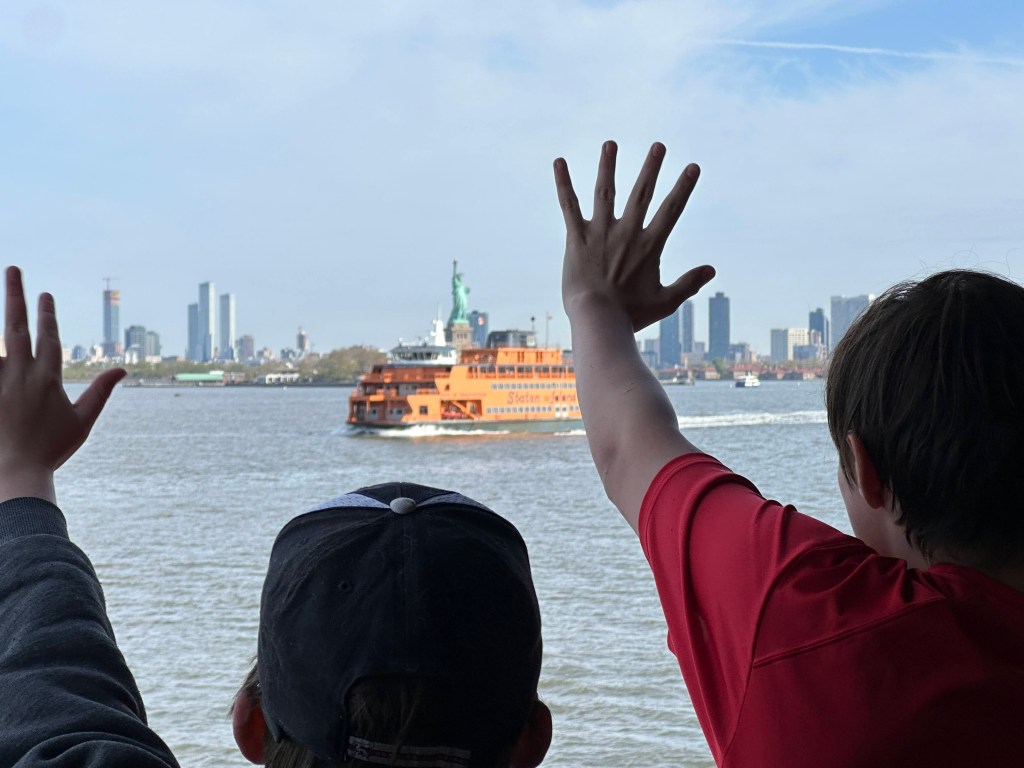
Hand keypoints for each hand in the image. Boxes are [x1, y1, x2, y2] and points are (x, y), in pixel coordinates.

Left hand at [0, 267, 124, 502]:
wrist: (16, 472)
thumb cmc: (52, 449)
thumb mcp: (83, 421)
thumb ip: (101, 392)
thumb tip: (123, 370)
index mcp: (48, 378)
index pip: (48, 336)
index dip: (47, 313)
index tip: (45, 293)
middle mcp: (21, 374)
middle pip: (16, 326)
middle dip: (16, 296)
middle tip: (13, 270)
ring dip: (0, 318)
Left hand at [554, 141, 714, 330]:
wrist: (598, 319)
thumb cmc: (631, 315)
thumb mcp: (665, 302)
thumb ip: (689, 284)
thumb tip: (712, 269)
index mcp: (649, 246)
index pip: (671, 210)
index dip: (683, 187)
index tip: (692, 167)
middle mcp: (626, 232)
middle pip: (641, 193)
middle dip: (651, 168)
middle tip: (658, 146)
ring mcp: (600, 232)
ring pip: (605, 192)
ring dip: (608, 166)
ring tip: (610, 144)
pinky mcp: (576, 237)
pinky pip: (569, 205)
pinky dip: (563, 183)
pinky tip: (559, 162)